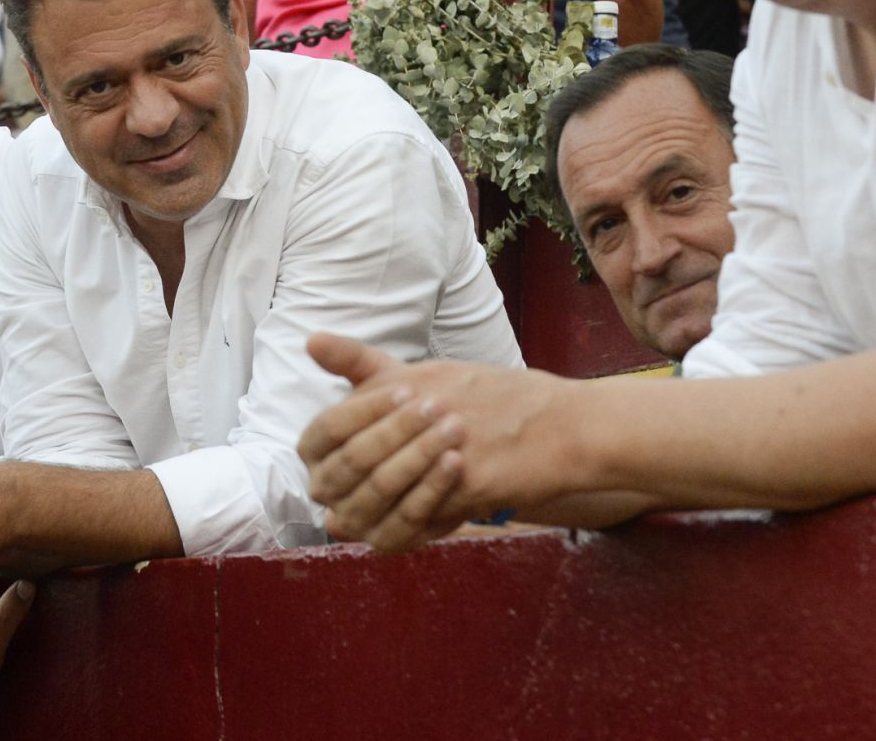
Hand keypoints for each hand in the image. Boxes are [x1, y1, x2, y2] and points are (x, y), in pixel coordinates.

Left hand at [298, 334, 568, 552]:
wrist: (566, 424)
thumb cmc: (499, 398)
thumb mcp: (431, 370)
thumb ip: (368, 364)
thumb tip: (309, 342)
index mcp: (405, 381)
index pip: (329, 426)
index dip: (321, 458)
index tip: (328, 472)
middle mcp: (419, 408)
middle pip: (351, 465)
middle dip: (342, 494)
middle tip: (342, 512)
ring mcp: (444, 446)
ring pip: (381, 495)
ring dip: (370, 517)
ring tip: (367, 528)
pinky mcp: (470, 480)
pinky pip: (422, 518)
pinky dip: (408, 531)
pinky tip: (406, 534)